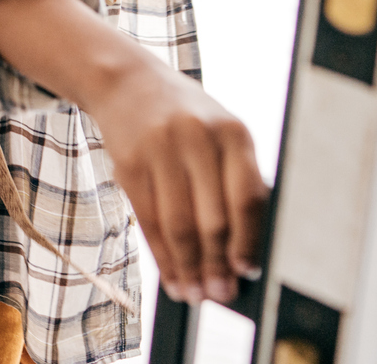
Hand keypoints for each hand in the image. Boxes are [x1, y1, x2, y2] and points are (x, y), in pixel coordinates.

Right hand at [0, 0, 268, 304]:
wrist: (128, 83)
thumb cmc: (186, 118)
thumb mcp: (219, 134)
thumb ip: (234, 180)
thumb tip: (245, 250)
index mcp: (233, 132)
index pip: (247, 196)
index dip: (248, 240)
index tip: (248, 271)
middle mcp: (198, 137)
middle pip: (211, 217)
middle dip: (217, 264)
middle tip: (221, 294)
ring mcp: (160, 149)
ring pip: (178, 225)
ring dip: (189, 268)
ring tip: (196, 294)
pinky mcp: (129, 164)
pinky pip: (149, 221)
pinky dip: (163, 257)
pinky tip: (172, 277)